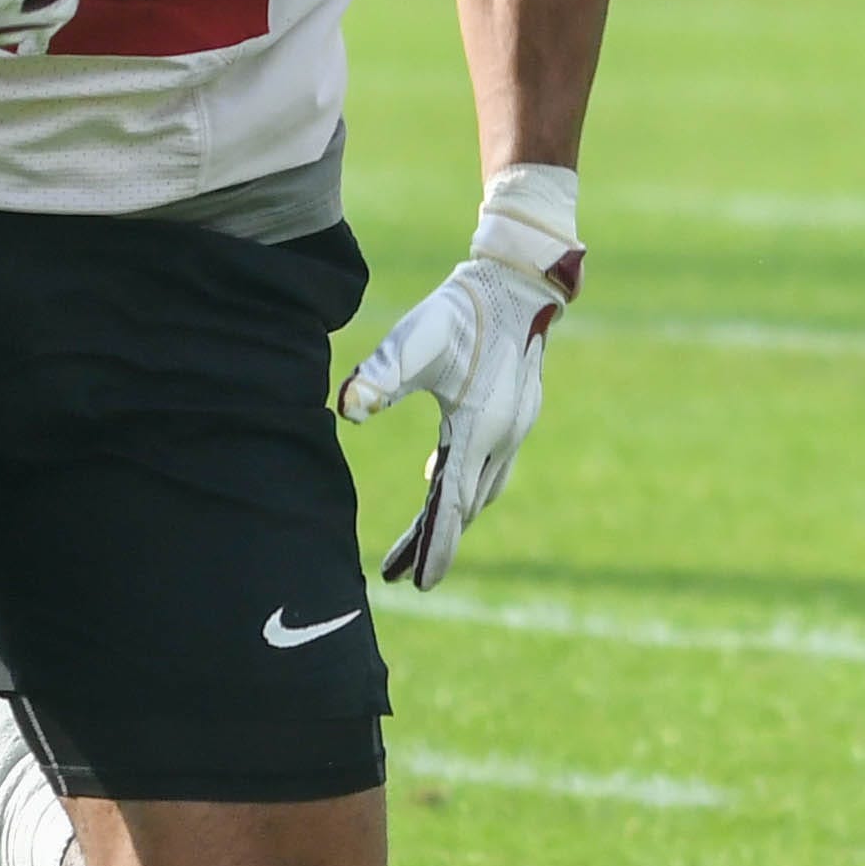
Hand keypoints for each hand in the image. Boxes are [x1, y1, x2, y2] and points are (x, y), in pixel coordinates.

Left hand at [337, 164, 582, 587]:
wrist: (519, 280)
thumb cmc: (462, 309)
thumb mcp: (416, 337)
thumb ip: (381, 373)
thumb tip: (346, 408)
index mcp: (478, 428)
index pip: (452, 503)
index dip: (436, 547)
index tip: (421, 585)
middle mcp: (503, 437)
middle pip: (465, 505)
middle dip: (435, 541)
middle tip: (402, 575)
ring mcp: (516, 427)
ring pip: (480, 489)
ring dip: (450, 515)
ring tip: (417, 542)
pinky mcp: (517, 414)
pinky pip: (488, 465)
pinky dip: (463, 483)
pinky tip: (438, 476)